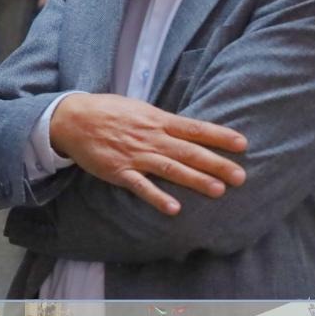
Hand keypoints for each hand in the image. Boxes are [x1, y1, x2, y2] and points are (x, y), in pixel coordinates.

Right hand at [49, 92, 246, 214]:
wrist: (72, 118)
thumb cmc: (108, 111)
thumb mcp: (139, 108)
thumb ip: (162, 120)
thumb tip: (188, 129)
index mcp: (157, 120)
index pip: (194, 128)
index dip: (218, 136)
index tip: (242, 144)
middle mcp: (150, 137)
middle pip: (189, 151)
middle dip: (216, 164)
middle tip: (240, 176)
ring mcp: (135, 155)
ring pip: (170, 168)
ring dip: (195, 180)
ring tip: (218, 191)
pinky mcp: (119, 171)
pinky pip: (140, 186)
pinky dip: (157, 197)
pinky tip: (173, 208)